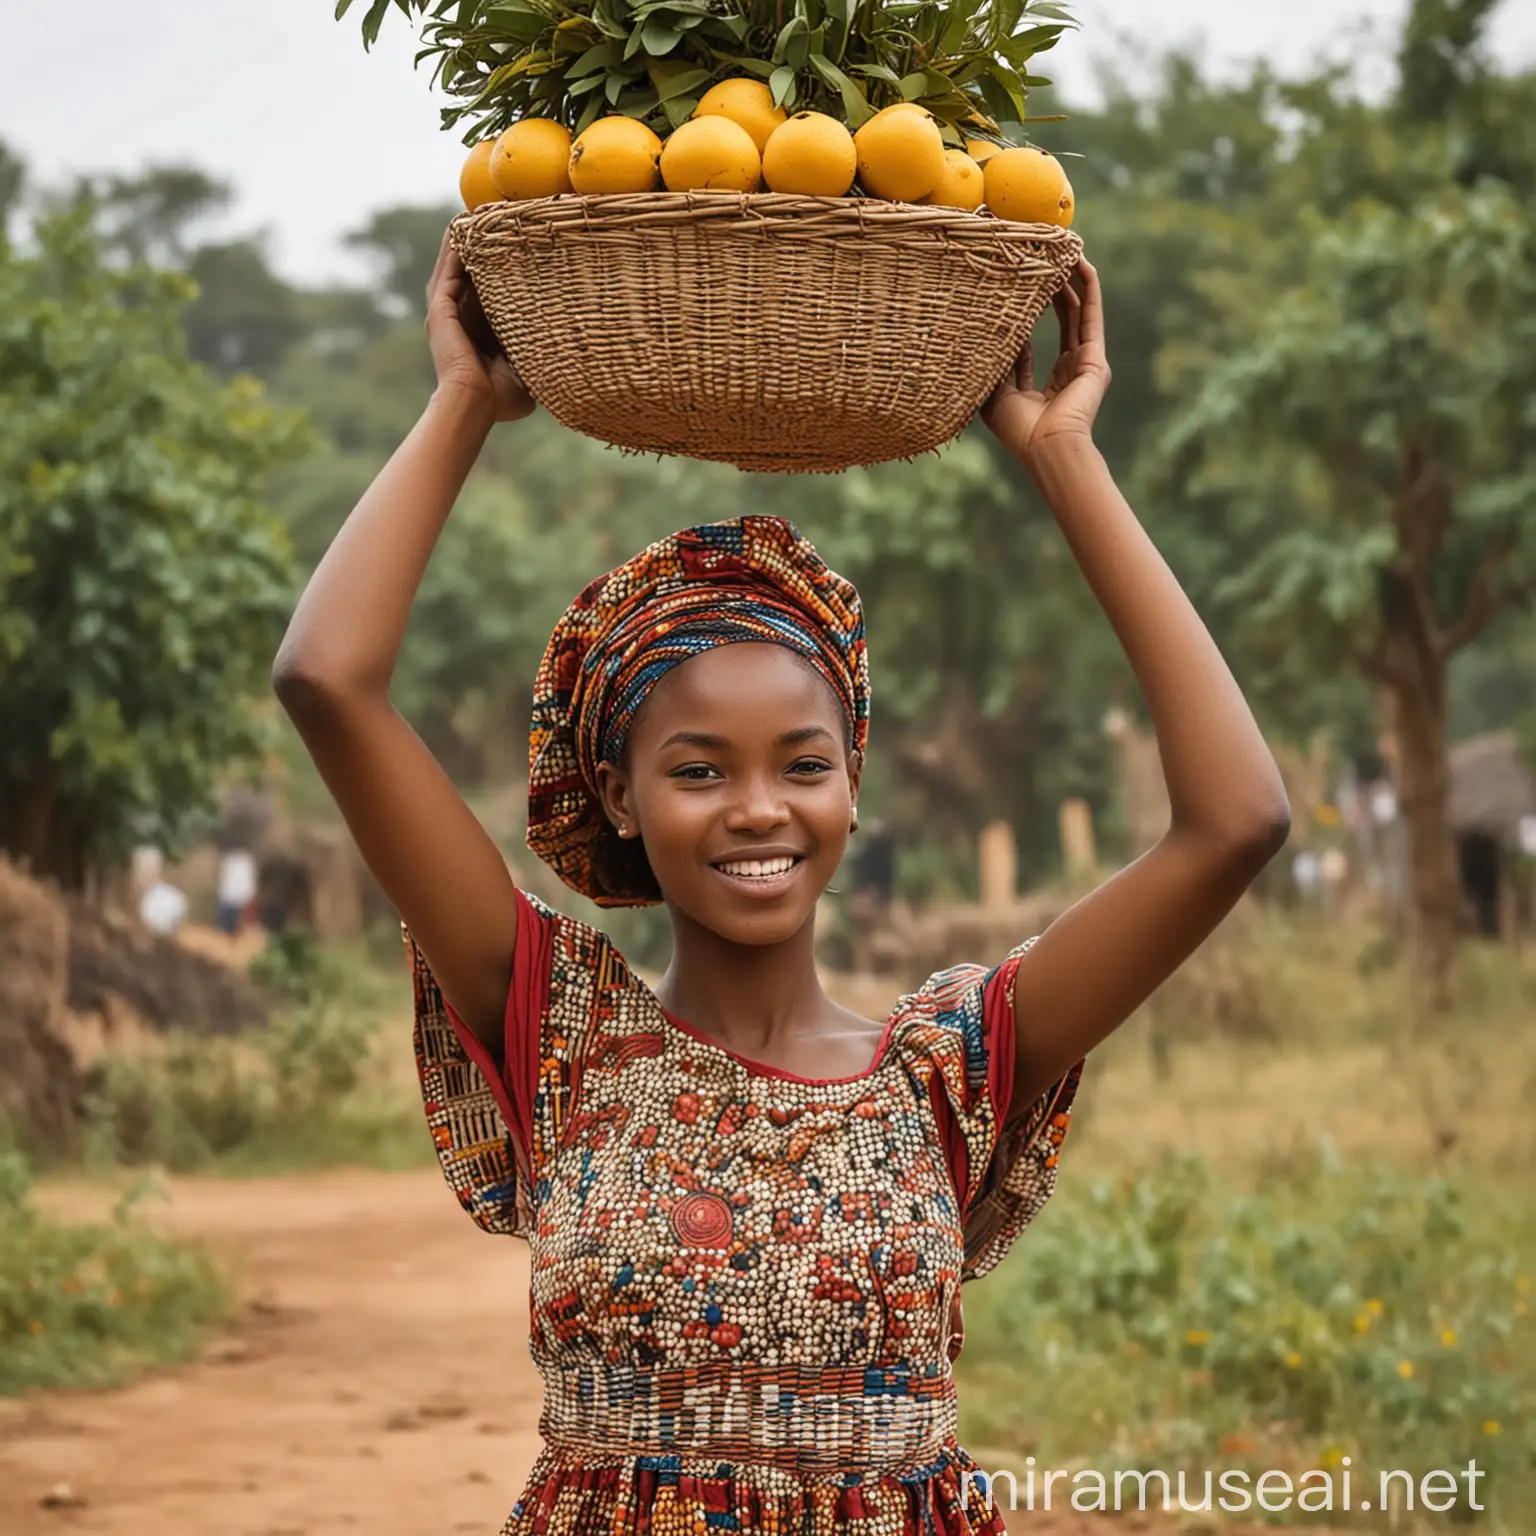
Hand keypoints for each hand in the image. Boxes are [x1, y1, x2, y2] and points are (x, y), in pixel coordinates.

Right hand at [425, 230, 534, 424]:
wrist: (474, 404)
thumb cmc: (500, 399)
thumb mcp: (525, 375)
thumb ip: (538, 362)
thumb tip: (568, 364)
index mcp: (478, 331)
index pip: (488, 292)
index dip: (499, 271)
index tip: (516, 247)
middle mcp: (460, 318)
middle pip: (468, 273)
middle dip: (479, 248)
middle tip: (492, 218)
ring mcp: (448, 312)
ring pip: (453, 266)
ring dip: (463, 241)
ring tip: (474, 213)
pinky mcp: (440, 308)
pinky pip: (447, 270)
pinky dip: (453, 249)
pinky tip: (462, 227)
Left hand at [982, 258, 1109, 465]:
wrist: (1046, 447)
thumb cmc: (1020, 431)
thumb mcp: (997, 396)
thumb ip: (996, 367)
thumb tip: (989, 339)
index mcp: (1045, 386)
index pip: (1034, 344)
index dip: (1026, 321)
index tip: (1016, 295)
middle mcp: (1068, 371)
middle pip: (1061, 322)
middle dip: (1053, 292)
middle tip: (1043, 263)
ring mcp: (1084, 364)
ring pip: (1078, 313)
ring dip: (1072, 283)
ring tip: (1064, 254)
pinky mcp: (1095, 358)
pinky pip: (1091, 315)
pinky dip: (1089, 289)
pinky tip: (1082, 265)